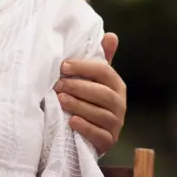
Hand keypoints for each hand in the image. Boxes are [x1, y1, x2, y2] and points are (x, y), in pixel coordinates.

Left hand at [54, 32, 125, 155]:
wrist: (87, 131)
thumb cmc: (88, 97)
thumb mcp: (93, 78)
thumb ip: (100, 57)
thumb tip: (111, 35)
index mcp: (116, 84)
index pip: (104, 71)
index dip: (83, 67)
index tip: (63, 66)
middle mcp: (119, 104)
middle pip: (101, 93)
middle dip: (77, 87)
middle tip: (57, 85)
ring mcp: (116, 124)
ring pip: (99, 114)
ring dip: (78, 105)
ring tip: (60, 100)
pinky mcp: (108, 141)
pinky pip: (98, 134)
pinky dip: (85, 127)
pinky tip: (72, 121)